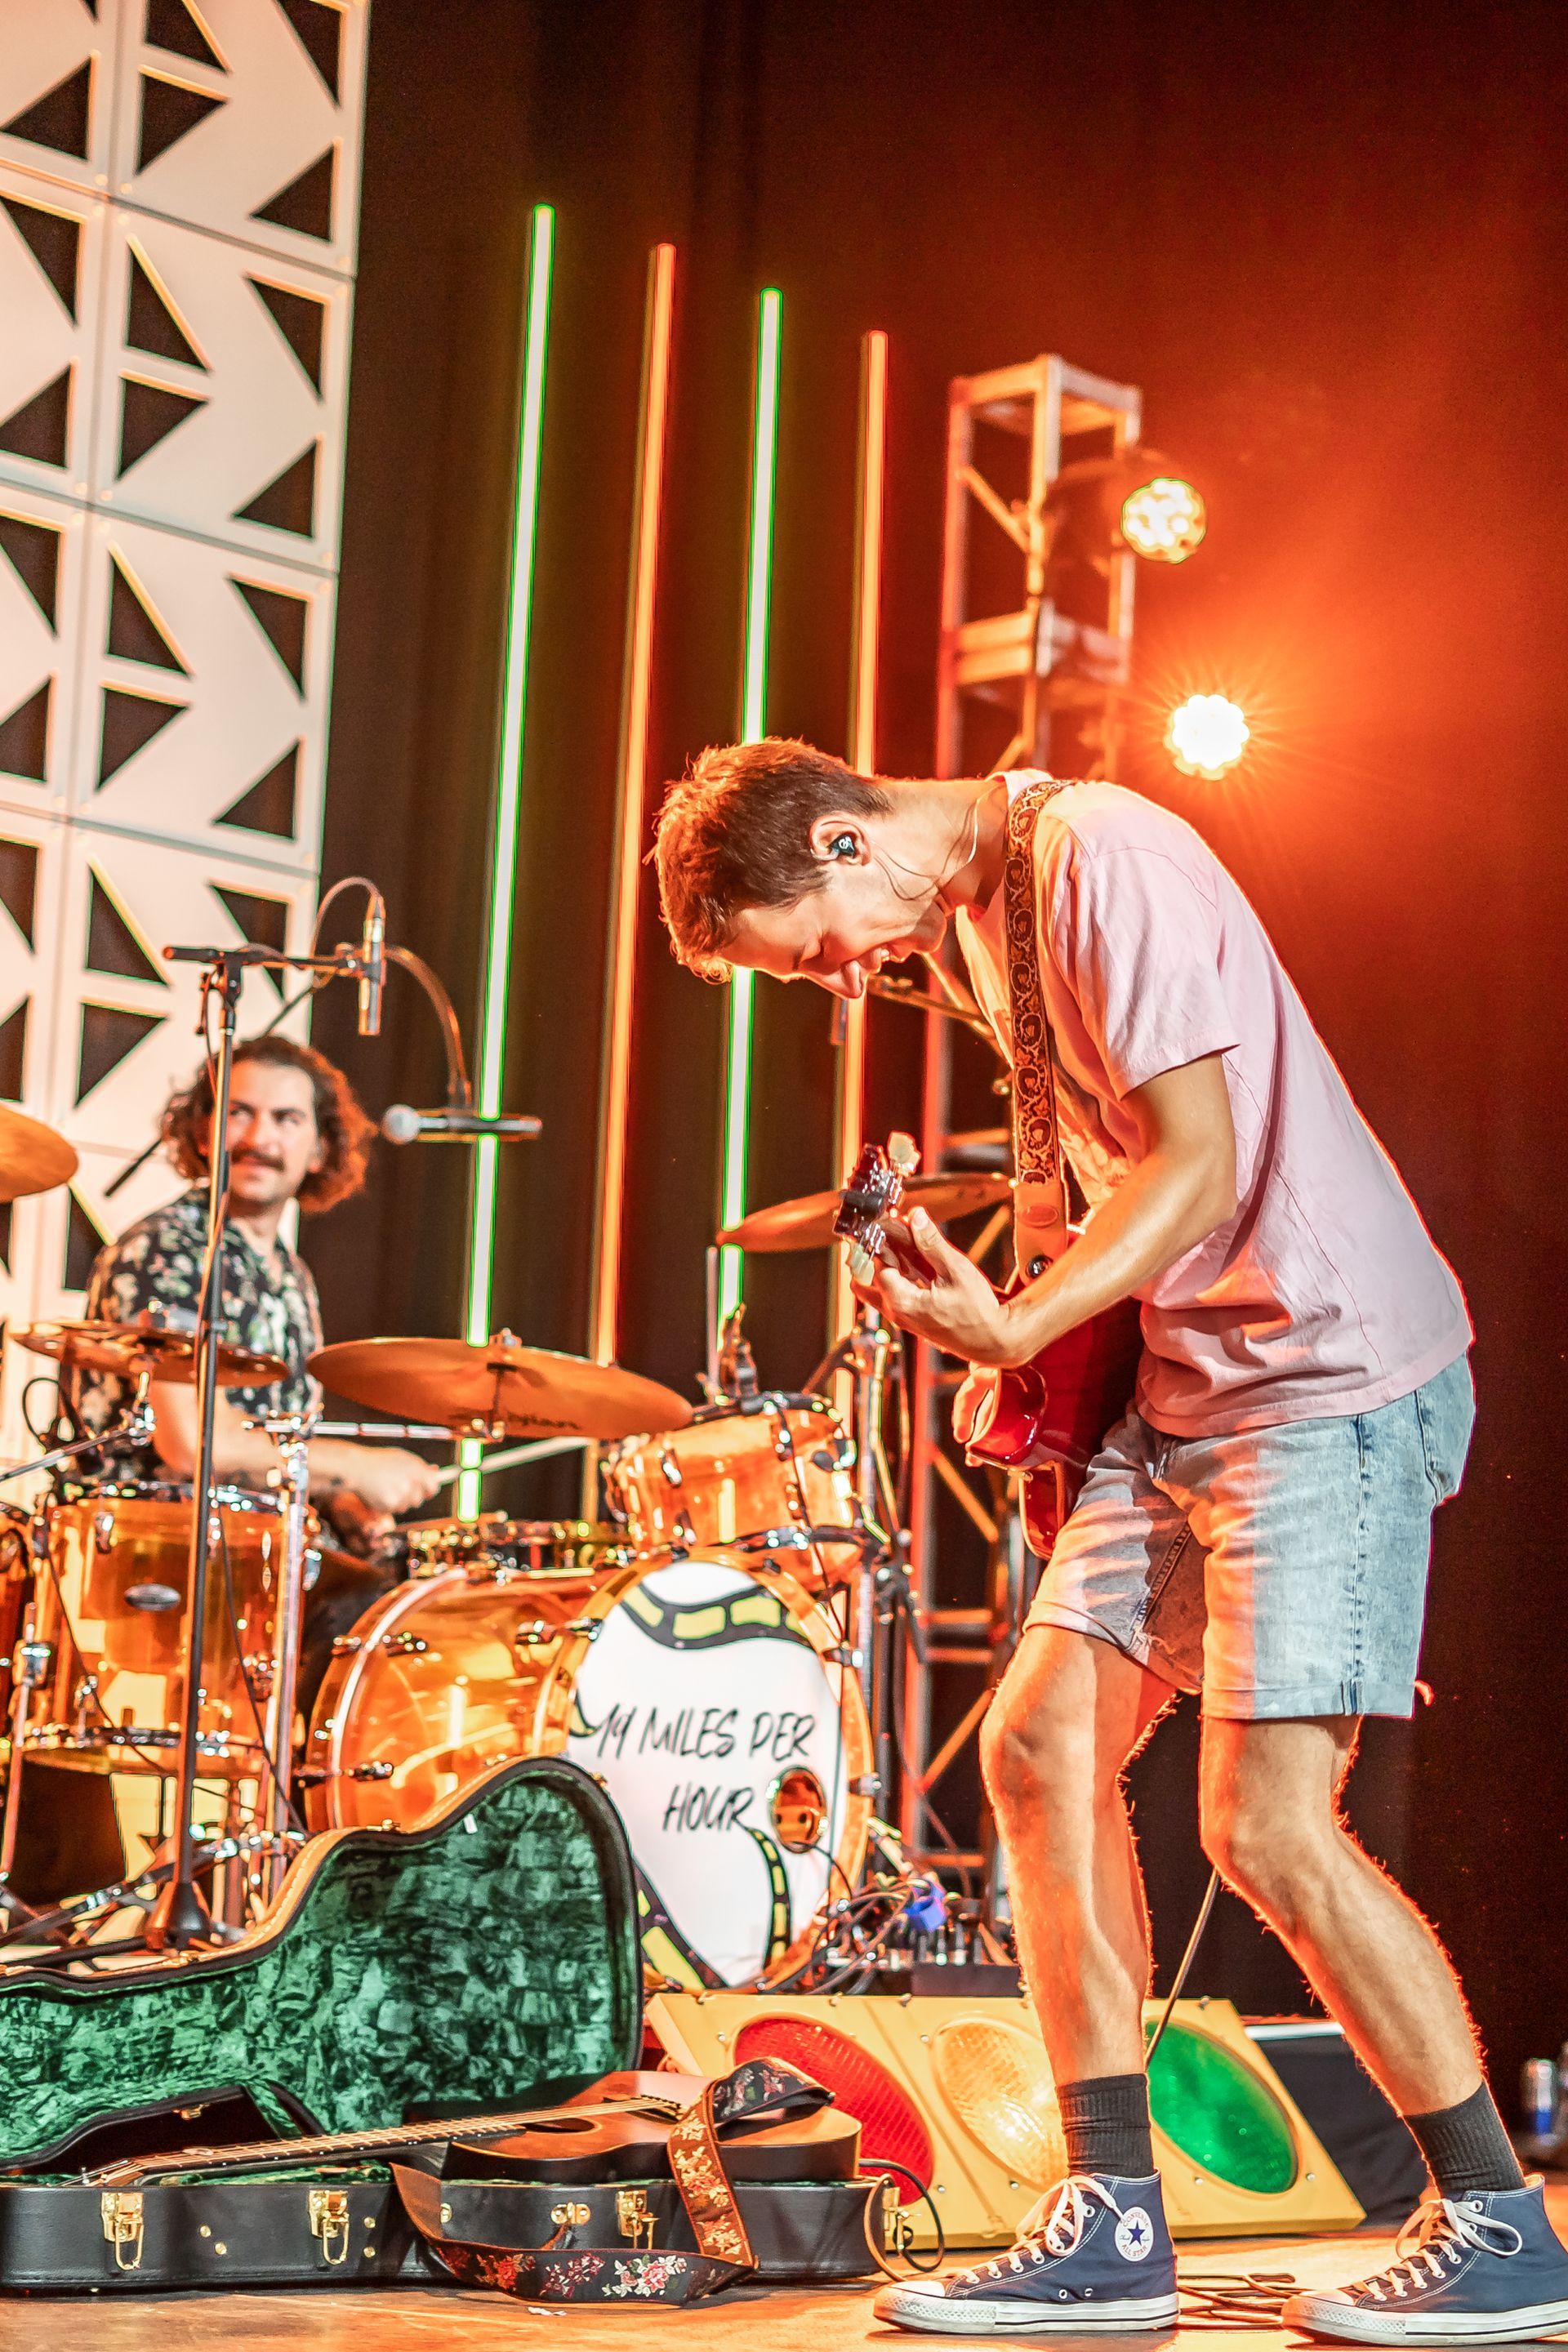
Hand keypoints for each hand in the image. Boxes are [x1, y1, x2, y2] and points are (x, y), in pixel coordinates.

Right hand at [342, 1445, 442, 1519]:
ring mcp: (399, 1496)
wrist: (357, 1467)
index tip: (427, 1490)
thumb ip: (420, 1467)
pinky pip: (394, 1510)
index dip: (430, 1489)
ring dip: (400, 1500)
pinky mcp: (388, 1506)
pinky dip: (389, 1504)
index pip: (433, 1486)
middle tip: (401, 1487)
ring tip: (387, 1487)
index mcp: (416, 1469)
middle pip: (419, 1499)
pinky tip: (379, 1493)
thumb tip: (436, 1472)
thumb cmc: (381, 1461)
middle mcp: (410, 1484)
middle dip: (413, 1495)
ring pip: (406, 1506)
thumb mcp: (403, 1458)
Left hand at [848, 1208, 1017, 1364]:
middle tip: (887, 1234)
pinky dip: (900, 1274)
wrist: (993, 1341)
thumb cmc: (978, 1312)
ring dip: (888, 1263)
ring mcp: (904, 1317)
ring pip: (880, 1286)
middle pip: (866, 1280)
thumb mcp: (955, 1270)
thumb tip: (916, 1216)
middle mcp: (896, 1311)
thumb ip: (932, 1243)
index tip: (889, 1221)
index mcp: (901, 1301)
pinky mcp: (913, 1317)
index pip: (876, 1264)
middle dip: (874, 1255)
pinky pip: (896, 1293)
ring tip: (904, 1240)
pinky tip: (916, 1256)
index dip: (881, 1240)